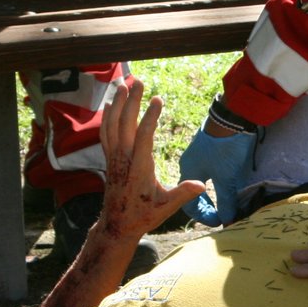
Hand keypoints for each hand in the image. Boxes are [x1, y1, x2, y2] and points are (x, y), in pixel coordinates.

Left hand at [98, 80, 206, 239]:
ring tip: (123, 84)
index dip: (149, 117)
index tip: (157, 99)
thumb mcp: (166, 207)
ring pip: (112, 125)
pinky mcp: (109, 159)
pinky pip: (105, 133)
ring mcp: (114, 158)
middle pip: (124, 124)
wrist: (118, 225)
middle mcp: (124, 159)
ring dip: (117, 103)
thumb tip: (201, 185)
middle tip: (138, 81)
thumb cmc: (144, 215)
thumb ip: (183, 193)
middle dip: (131, 101)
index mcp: (139, 168)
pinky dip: (107, 116)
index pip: (143, 137)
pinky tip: (111, 103)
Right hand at [177, 124, 256, 225]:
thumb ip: (226, 201)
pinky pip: (207, 171)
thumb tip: (227, 221)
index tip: (219, 222)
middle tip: (222, 215)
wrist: (232, 116)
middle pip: (193, 193)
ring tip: (226, 202)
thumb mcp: (227, 178)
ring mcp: (197, 154)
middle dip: (207, 207)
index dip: (203, 217)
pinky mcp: (208, 147)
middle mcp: (188, 164)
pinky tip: (226, 182)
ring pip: (201, 181)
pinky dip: (215, 182)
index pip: (189, 204)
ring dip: (212, 194)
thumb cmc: (226, 148)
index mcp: (188, 173)